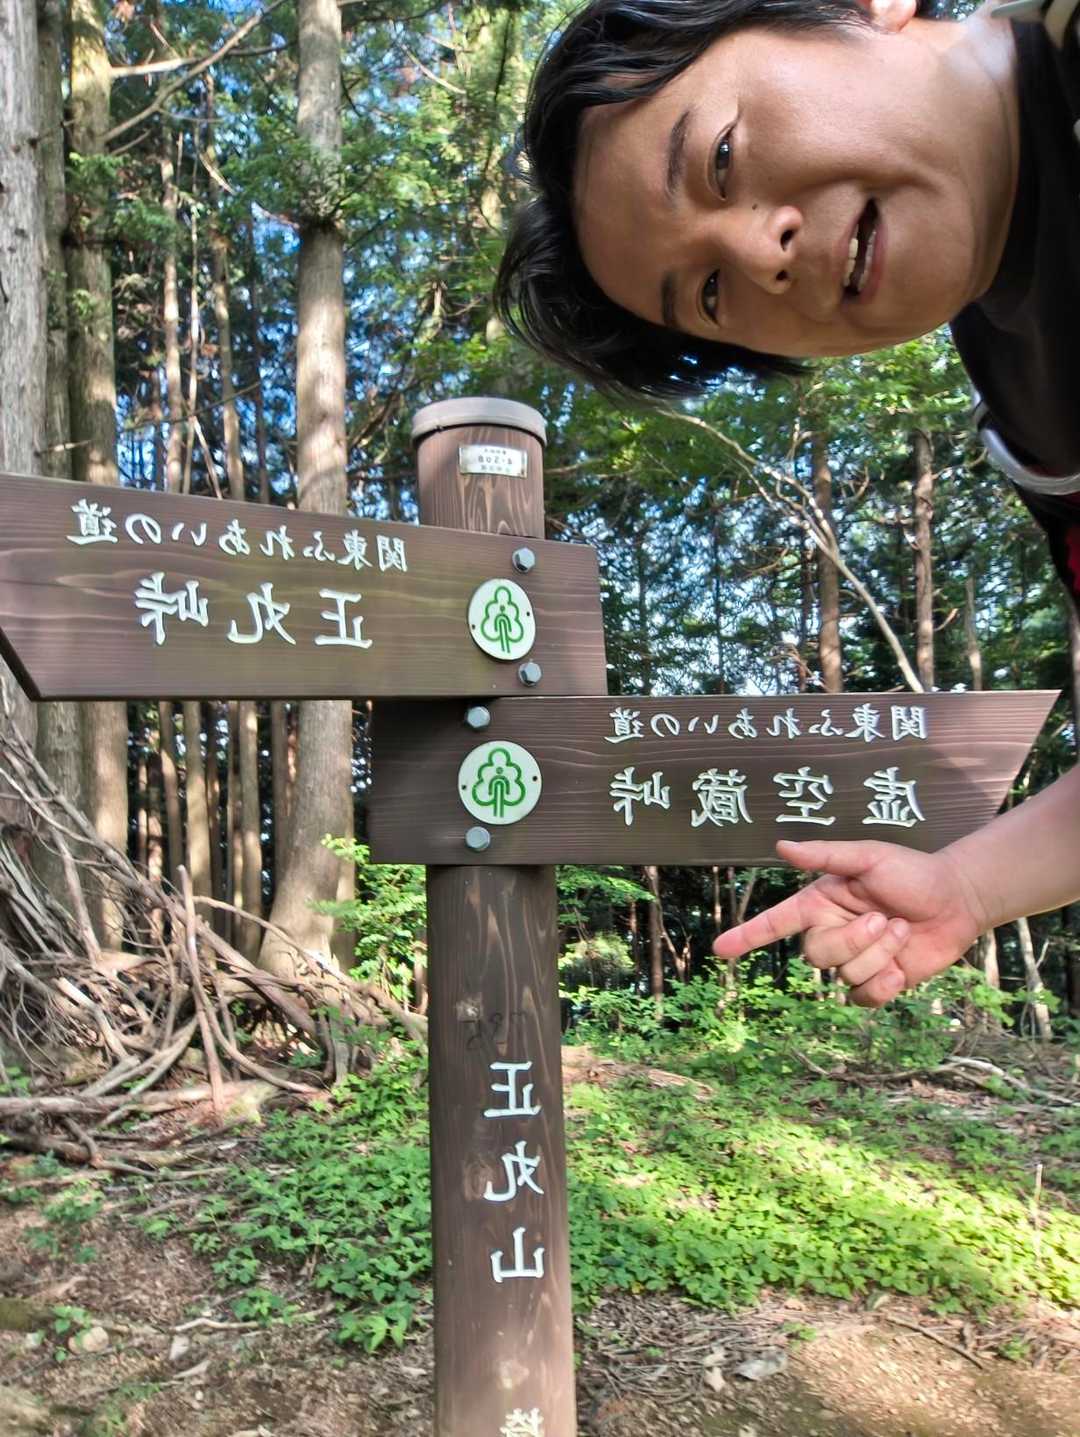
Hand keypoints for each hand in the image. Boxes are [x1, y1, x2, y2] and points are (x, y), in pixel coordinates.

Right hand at [712, 838, 988, 1006]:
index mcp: (822, 903)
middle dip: (853, 940)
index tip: (720, 949)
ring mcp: (855, 960)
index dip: (748, 936)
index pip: (776, 922)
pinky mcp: (879, 982)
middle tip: (885, 918)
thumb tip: (782, 846)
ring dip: (879, 955)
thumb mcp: (869, 856)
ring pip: (845, 975)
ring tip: (902, 930)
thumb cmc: (914, 872)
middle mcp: (833, 932)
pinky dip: (884, 984)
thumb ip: (825, 855)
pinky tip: (901, 967)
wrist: (959, 900)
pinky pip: (864, 997)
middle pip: (816, 955)